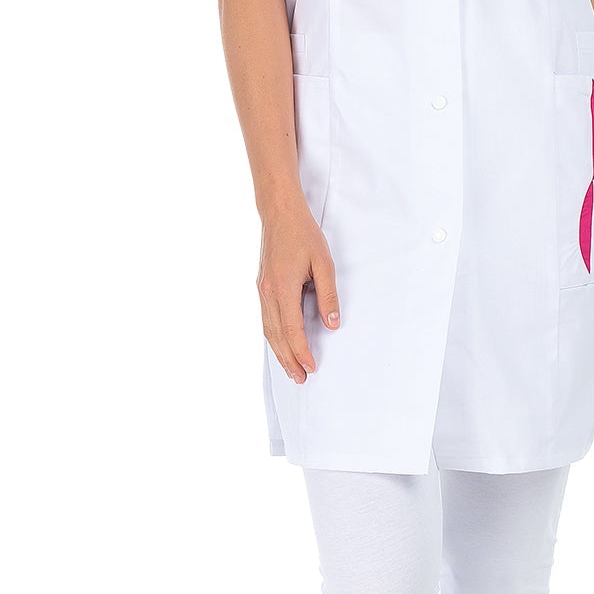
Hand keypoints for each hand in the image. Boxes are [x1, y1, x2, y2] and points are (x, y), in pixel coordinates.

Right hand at [258, 202, 339, 384]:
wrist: (279, 214)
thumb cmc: (303, 235)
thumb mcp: (324, 264)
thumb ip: (328, 296)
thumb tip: (332, 324)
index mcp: (282, 288)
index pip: (292, 330)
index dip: (302, 351)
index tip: (312, 367)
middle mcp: (267, 293)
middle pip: (277, 336)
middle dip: (289, 360)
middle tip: (300, 379)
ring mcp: (262, 290)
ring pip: (269, 330)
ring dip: (279, 352)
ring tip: (291, 370)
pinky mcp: (262, 287)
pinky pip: (266, 319)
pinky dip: (274, 337)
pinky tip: (280, 345)